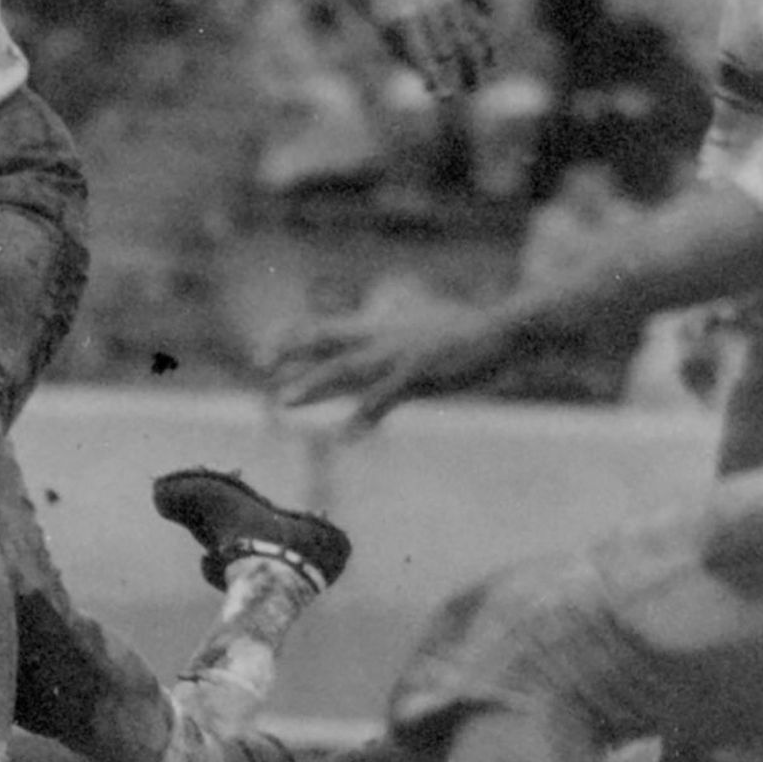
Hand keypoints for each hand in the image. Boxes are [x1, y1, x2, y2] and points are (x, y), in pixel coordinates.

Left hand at [265, 303, 515, 426]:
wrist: (504, 331)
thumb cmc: (465, 332)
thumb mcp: (422, 326)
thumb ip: (395, 331)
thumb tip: (379, 329)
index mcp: (379, 326)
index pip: (324, 327)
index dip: (291, 337)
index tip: (263, 353)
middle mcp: (380, 337)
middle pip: (324, 341)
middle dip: (290, 352)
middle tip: (258, 363)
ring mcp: (398, 356)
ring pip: (345, 370)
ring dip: (313, 385)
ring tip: (284, 400)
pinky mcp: (420, 376)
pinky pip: (385, 399)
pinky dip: (364, 417)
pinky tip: (346, 435)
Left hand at [361, 0, 492, 96]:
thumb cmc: (389, 22)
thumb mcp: (391, 42)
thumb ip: (413, 63)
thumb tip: (437, 90)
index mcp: (405, 20)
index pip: (423, 54)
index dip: (436, 77)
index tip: (446, 97)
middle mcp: (429, 9)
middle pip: (451, 49)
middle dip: (462, 73)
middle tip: (468, 93)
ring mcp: (446, 3)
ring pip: (469, 39)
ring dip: (476, 65)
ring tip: (475, 86)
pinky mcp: (459, 2)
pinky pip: (479, 26)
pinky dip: (487, 45)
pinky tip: (489, 65)